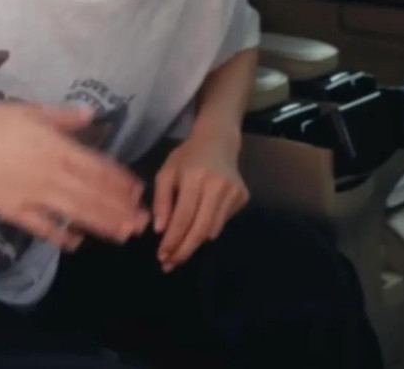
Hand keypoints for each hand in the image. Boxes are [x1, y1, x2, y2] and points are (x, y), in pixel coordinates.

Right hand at [0, 102, 148, 251]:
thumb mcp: (30, 110)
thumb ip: (63, 117)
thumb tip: (91, 114)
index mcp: (57, 148)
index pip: (97, 167)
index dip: (119, 181)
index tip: (138, 191)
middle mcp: (52, 175)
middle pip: (92, 195)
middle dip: (119, 209)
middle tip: (142, 222)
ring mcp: (35, 196)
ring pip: (75, 213)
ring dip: (101, 224)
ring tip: (123, 234)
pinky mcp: (16, 212)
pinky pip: (43, 227)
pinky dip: (61, 236)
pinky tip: (76, 243)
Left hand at [153, 127, 248, 271]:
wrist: (218, 140)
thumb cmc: (188, 156)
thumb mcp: (167, 172)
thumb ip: (161, 200)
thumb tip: (160, 230)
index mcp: (195, 176)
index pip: (183, 217)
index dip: (172, 240)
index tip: (162, 256)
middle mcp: (217, 185)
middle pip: (200, 229)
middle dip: (184, 250)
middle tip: (170, 264)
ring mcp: (233, 191)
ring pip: (213, 230)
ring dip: (195, 243)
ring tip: (180, 250)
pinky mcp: (243, 197)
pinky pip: (222, 222)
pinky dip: (208, 228)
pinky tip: (199, 224)